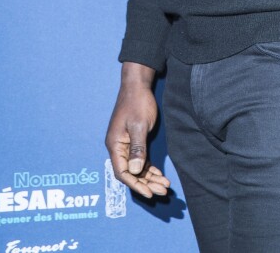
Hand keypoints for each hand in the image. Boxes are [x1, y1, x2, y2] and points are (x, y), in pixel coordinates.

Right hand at [105, 67, 170, 198]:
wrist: (138, 85)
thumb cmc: (137, 103)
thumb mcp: (139, 125)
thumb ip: (137, 148)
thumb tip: (134, 172)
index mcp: (115, 145)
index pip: (122, 172)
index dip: (135, 184)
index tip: (149, 193)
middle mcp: (118, 148)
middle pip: (131, 173)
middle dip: (146, 184)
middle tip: (163, 192)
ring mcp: (126, 145)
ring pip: (137, 168)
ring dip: (150, 178)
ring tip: (165, 186)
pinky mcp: (134, 141)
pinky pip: (140, 160)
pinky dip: (149, 169)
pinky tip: (160, 176)